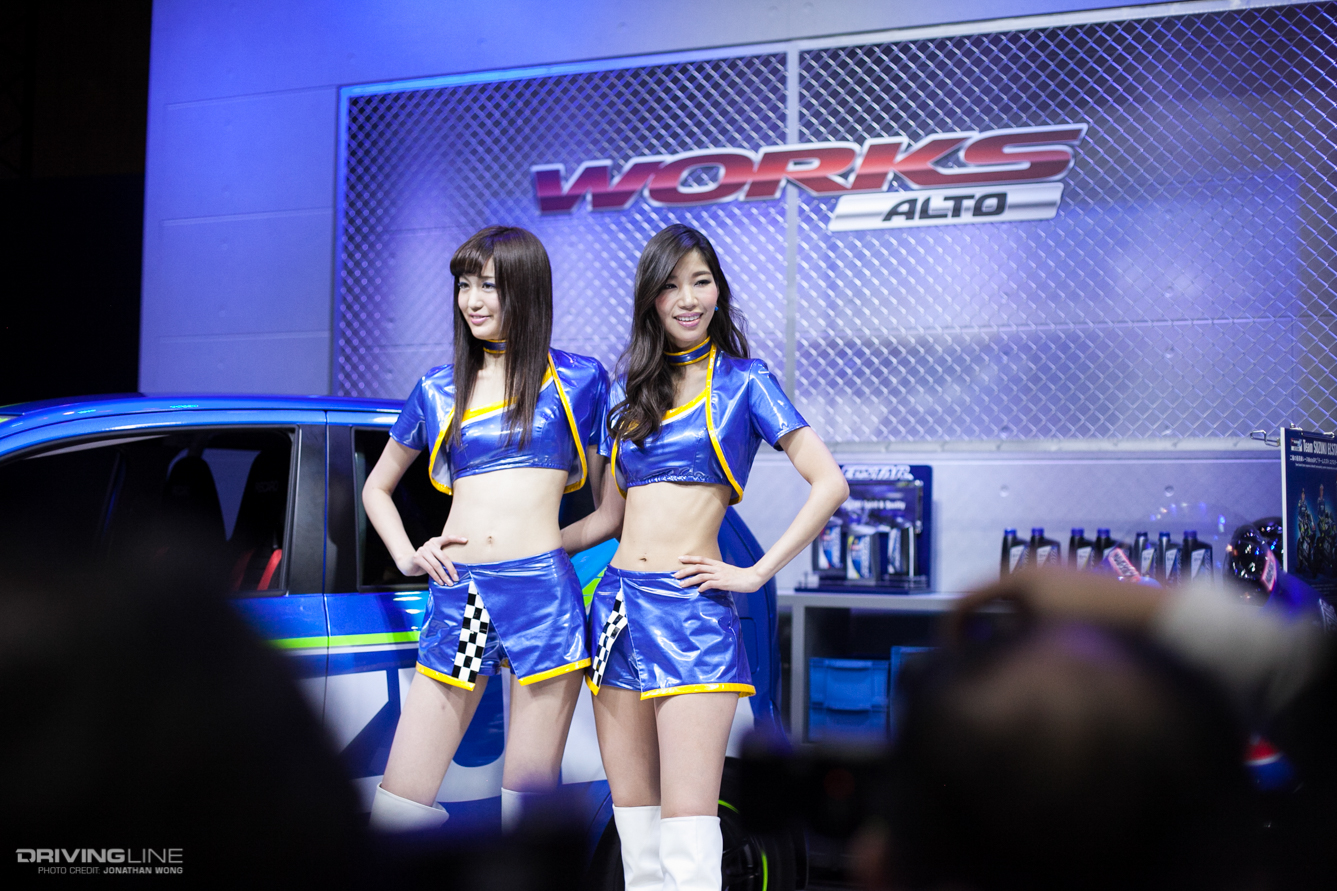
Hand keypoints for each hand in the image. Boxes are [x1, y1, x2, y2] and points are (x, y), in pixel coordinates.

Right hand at [397, 535, 467, 584]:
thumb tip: (455, 570)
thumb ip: (441, 558)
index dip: (457, 538)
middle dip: (451, 569)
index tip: (466, 540)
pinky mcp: (417, 558)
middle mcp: (429, 544)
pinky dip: (436, 577)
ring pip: (437, 565)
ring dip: (444, 576)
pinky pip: (429, 569)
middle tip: (456, 578)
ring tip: (449, 583)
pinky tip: (440, 582)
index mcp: (435, 541)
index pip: (447, 537)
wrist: (407, 564)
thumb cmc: (424, 561)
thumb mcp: (434, 558)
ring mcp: (422, 550)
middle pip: (444, 557)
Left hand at [674, 555, 765, 592]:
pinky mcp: (723, 582)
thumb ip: (718, 573)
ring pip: (701, 576)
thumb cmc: (740, 576)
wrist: (752, 578)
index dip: (690, 558)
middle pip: (697, 567)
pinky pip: (710, 584)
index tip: (680, 558)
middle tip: (675, 575)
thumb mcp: (727, 571)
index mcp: (718, 564)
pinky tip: (698, 591)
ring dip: (690, 580)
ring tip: (682, 585)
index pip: (701, 559)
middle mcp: (717, 568)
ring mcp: (720, 575)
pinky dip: (703, 587)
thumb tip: (709, 580)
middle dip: (685, 571)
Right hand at [948, 567, 1166, 643]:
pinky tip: (1058, 653)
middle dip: (985, 632)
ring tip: (1025, 661)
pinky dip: (1039, 628)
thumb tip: (982, 657)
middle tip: (986, 661)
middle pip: (994, 602)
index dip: (951, 628)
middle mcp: (1040, 571)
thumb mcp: (1040, 643)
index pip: (966, 599)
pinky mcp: (1085, 587)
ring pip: (1023, 607)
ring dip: (1015, 632)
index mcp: (1021, 579)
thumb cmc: (1099, 628)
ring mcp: (1064, 576)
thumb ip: (1004, 648)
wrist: (1162, 617)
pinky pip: (1047, 608)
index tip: (949, 652)